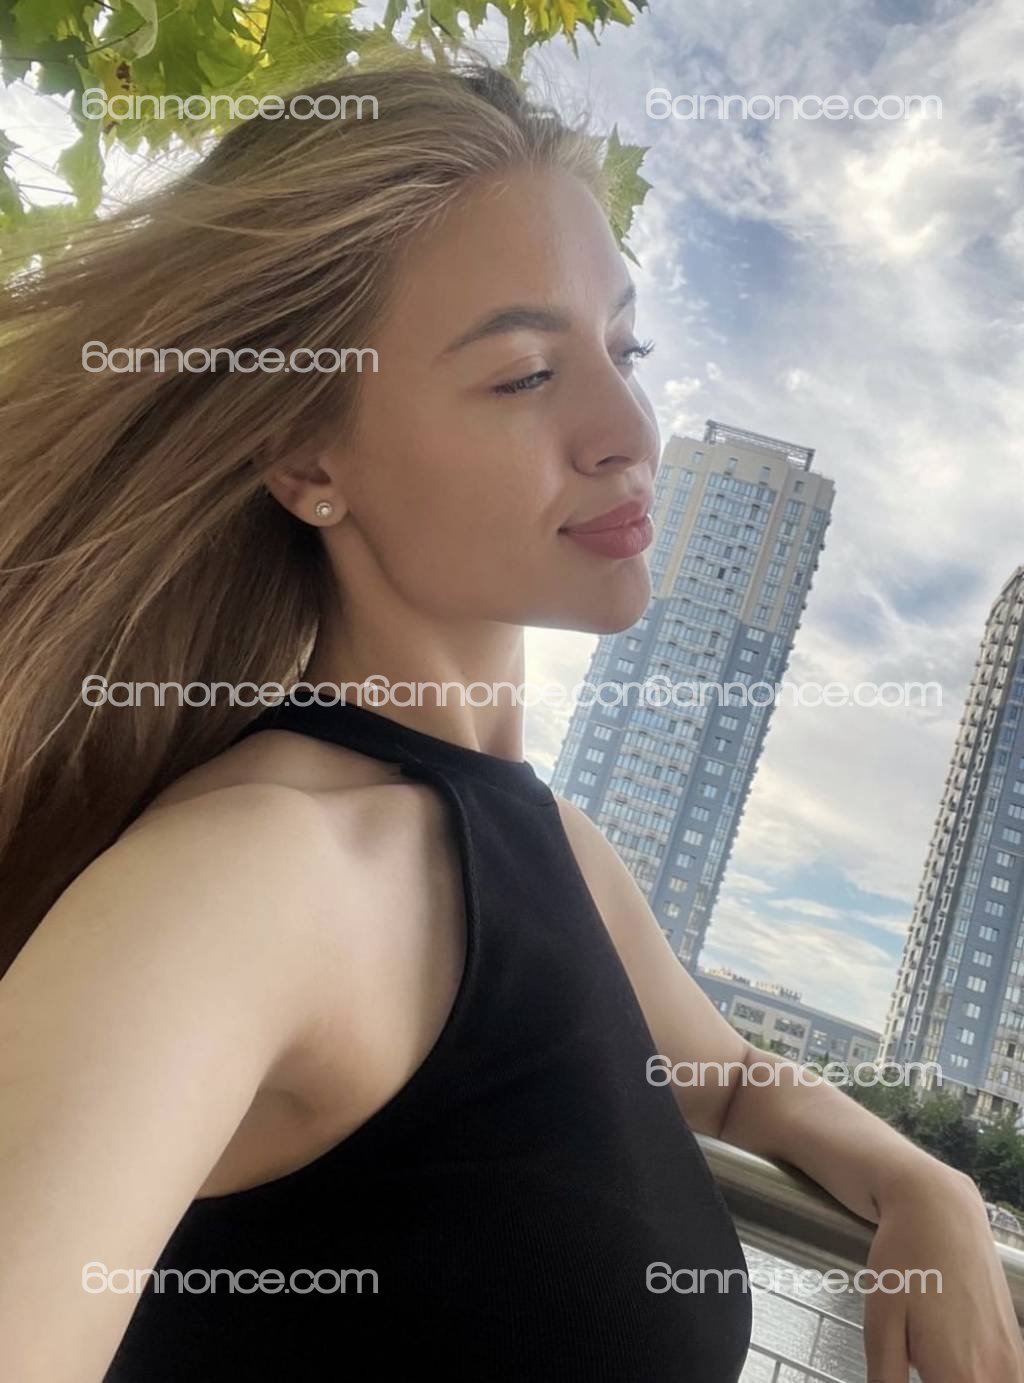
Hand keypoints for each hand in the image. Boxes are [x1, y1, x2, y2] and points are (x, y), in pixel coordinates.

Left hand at [863, 1158, 1023, 1380]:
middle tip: (918, 1370)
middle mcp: (997, 1376)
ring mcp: (1013, 1361)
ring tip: (933, 1369)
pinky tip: (955, 1370)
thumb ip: (885, 1380)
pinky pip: (1008, 1382)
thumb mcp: (880, 1326)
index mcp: (962, 1378)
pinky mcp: (1015, 1345)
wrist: (939, 1208)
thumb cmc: (904, 1262)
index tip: (908, 1379)